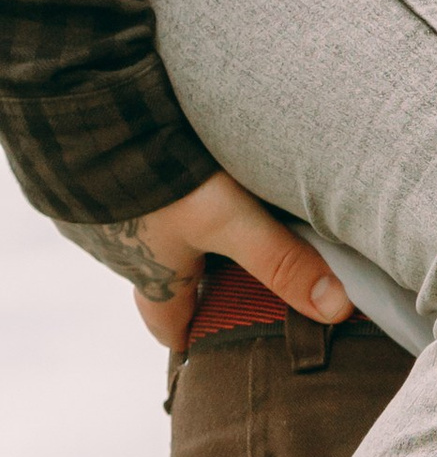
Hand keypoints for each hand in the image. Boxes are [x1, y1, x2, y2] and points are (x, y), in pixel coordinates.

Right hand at [61, 171, 351, 354]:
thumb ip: (279, 260)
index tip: (209, 344)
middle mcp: (117, 251)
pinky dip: (146, 187)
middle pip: (156, 278)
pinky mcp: (82, 176)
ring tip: (209, 211)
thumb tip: (335, 310)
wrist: (82, 112)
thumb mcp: (227, 219)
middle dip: (187, 278)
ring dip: (169, 227)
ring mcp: (93, 213)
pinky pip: (119, 192)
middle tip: (225, 272)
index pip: (168, 326)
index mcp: (150, 275)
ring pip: (140, 233)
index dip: (190, 337)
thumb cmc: (153, 176)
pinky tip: (168, 165)